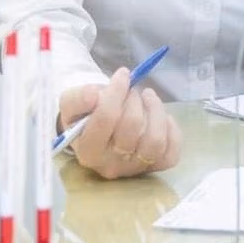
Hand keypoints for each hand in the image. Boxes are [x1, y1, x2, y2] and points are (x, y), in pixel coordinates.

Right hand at [58, 66, 181, 178]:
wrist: (98, 130)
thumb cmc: (85, 115)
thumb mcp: (71, 104)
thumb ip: (78, 98)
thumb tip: (94, 95)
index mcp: (88, 151)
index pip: (105, 119)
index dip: (116, 92)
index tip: (123, 74)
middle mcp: (111, 165)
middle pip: (132, 127)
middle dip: (134, 99)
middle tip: (132, 90)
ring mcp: (135, 168)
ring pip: (156, 140)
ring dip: (156, 111)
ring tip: (148, 97)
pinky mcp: (156, 166)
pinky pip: (172, 152)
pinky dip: (171, 130)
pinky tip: (160, 116)